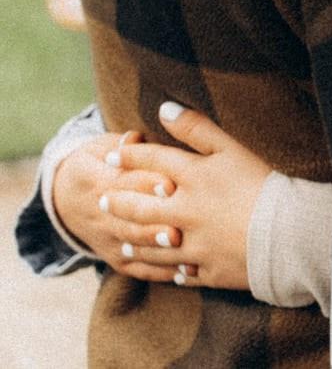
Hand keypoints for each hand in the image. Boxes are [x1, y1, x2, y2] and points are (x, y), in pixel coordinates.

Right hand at [52, 133, 179, 274]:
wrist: (65, 198)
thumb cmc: (97, 162)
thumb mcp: (100, 148)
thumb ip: (122, 144)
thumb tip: (136, 136)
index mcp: (94, 180)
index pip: (123, 183)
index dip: (147, 184)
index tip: (171, 184)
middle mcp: (99, 214)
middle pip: (129, 221)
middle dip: (154, 226)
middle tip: (178, 229)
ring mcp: (107, 240)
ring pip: (134, 248)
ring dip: (160, 252)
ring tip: (186, 255)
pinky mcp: (115, 259)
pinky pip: (137, 268)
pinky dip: (160, 272)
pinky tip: (185, 273)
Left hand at [78, 105, 271, 289]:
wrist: (289, 233)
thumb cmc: (263, 181)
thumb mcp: (232, 147)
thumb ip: (196, 127)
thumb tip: (164, 107)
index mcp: (192, 178)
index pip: (151, 163)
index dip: (129, 157)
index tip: (113, 156)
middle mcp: (185, 213)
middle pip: (141, 208)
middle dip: (118, 203)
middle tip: (102, 201)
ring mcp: (194, 246)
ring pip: (153, 245)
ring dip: (134, 241)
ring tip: (122, 239)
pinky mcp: (208, 271)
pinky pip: (179, 274)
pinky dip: (166, 270)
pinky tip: (162, 269)